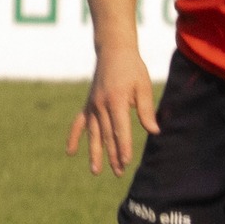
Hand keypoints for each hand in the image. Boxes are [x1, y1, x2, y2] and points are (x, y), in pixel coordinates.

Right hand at [67, 46, 158, 175]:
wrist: (114, 51)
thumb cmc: (133, 69)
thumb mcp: (143, 86)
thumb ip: (146, 110)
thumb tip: (154, 131)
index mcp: (116, 100)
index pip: (120, 129)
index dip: (123, 146)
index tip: (126, 161)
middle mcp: (101, 105)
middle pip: (107, 134)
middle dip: (113, 155)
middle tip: (118, 172)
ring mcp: (92, 105)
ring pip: (93, 133)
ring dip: (95, 152)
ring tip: (96, 171)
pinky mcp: (89, 104)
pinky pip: (79, 123)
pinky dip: (74, 137)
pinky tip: (70, 152)